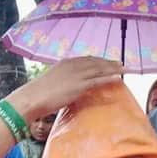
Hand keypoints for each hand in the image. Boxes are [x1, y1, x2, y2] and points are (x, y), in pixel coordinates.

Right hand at [7, 57, 124, 120]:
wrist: (32, 98)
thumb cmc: (38, 94)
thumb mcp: (52, 83)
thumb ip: (63, 82)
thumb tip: (68, 87)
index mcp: (65, 63)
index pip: (86, 59)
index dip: (98, 60)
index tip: (107, 61)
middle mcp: (72, 65)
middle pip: (95, 62)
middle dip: (109, 62)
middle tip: (121, 63)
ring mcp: (76, 75)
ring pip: (99, 69)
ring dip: (113, 68)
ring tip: (124, 69)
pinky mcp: (79, 86)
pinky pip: (98, 81)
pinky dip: (109, 78)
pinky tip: (118, 79)